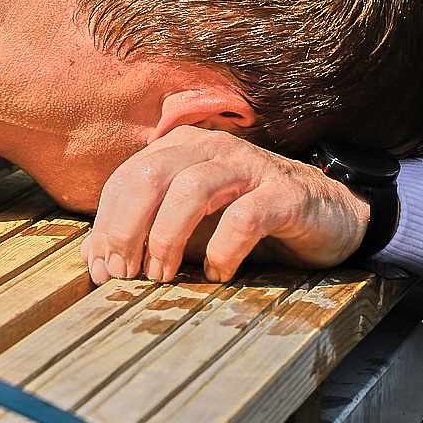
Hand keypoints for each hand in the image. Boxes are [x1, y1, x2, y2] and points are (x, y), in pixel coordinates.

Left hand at [81, 125, 370, 284]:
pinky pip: (244, 217)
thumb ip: (143, 232)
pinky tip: (219, 273)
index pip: (126, 178)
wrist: (329, 216)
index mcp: (181, 148)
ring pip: (191, 189)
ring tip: (164, 275)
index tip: (102, 268)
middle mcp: (212, 147)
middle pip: (150, 177)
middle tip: (125, 274)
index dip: (106, 225)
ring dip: (167, 238)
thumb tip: (93, 256)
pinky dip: (224, 250)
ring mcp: (250, 166)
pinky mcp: (285, 193)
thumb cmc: (249, 219)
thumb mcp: (190, 226)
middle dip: (127, 229)